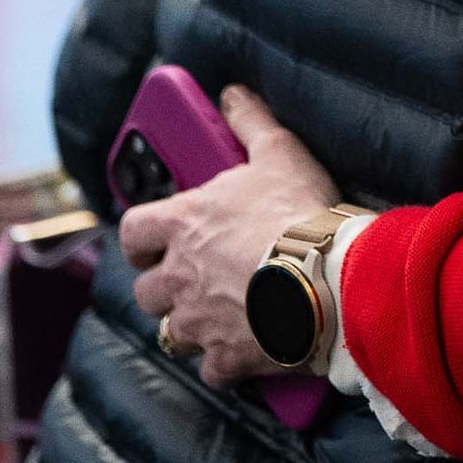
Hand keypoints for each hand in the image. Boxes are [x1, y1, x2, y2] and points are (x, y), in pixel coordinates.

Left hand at [120, 86, 341, 385]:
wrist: (331, 279)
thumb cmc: (300, 213)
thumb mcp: (279, 153)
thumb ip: (249, 122)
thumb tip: (232, 94)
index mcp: (182, 224)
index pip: (132, 232)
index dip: (140, 239)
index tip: (155, 241)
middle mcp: (178, 276)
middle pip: (146, 291)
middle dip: (166, 289)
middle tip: (197, 281)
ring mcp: (198, 320)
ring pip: (172, 333)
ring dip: (191, 326)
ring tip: (224, 316)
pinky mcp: (226, 356)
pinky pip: (211, 368)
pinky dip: (224, 362)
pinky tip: (245, 351)